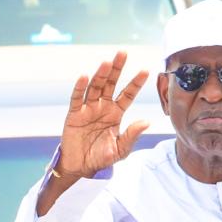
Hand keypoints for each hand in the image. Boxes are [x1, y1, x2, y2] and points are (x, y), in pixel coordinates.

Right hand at [59, 51, 149, 177]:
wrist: (81, 168)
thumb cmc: (102, 158)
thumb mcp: (121, 149)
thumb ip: (132, 135)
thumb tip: (147, 121)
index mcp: (116, 113)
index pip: (128, 94)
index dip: (136, 82)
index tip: (146, 70)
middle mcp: (103, 107)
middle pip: (111, 84)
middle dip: (117, 69)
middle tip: (123, 53)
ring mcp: (88, 109)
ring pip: (95, 87)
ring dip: (101, 75)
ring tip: (107, 62)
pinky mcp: (74, 115)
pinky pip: (77, 99)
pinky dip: (80, 87)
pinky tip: (84, 76)